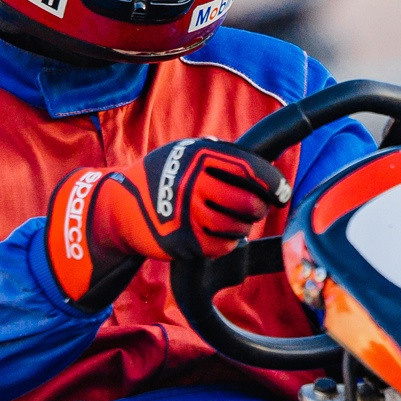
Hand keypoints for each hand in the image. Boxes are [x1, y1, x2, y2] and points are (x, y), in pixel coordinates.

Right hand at [46, 137, 291, 306]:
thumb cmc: (159, 178)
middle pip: (249, 202)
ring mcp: (188, 214)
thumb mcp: (182, 153)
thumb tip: (262, 164)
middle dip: (258, 209)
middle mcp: (194, 183)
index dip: (273, 184)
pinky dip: (226, 244)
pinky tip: (216, 237)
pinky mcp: (184, 242)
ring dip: (241, 227)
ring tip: (230, 223)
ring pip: (239, 227)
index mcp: (198, 156)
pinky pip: (223, 247)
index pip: (250, 169)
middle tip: (253, 210)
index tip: (281, 194)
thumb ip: (218, 155)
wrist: (119, 209)